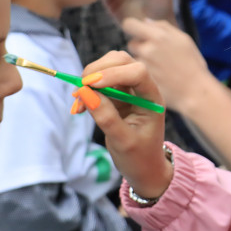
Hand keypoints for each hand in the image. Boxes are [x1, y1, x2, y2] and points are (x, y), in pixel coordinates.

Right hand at [80, 51, 171, 197]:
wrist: (144, 170)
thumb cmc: (140, 158)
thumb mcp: (123, 142)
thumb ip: (107, 118)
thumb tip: (86, 93)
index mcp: (152, 99)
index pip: (137, 72)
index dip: (113, 73)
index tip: (90, 84)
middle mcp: (142, 89)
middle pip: (121, 61)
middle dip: (98, 70)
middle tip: (80, 89)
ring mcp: (129, 90)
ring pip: (109, 67)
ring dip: (89, 78)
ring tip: (78, 103)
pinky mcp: (117, 96)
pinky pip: (99, 83)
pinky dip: (86, 90)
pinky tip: (79, 107)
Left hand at [122, 17, 215, 112]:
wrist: (196, 91)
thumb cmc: (193, 64)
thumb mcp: (184, 39)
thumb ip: (163, 27)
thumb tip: (145, 21)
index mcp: (158, 36)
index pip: (129, 24)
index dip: (132, 27)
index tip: (137, 32)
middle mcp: (148, 49)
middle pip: (131, 43)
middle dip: (140, 47)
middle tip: (155, 55)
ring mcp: (144, 66)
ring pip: (134, 59)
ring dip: (143, 61)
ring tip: (160, 68)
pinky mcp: (142, 80)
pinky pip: (138, 73)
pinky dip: (146, 74)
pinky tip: (159, 78)